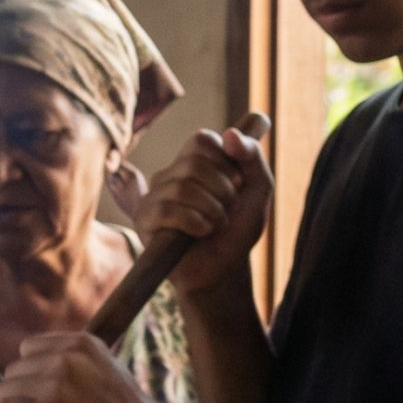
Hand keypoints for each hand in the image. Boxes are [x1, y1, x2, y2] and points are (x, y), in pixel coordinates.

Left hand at [0, 333, 178, 402]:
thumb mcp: (107, 370)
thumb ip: (76, 364)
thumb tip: (36, 370)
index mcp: (81, 344)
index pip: (29, 348)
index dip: (29, 372)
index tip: (34, 390)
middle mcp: (65, 358)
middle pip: (14, 371)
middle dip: (18, 392)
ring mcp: (53, 385)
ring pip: (5, 391)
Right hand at [136, 118, 270, 298]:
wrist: (223, 268)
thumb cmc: (238, 228)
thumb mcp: (258, 189)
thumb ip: (252, 157)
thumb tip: (230, 134)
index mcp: (194, 162)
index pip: (202, 140)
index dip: (225, 160)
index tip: (237, 183)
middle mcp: (170, 175)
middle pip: (193, 162)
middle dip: (221, 190)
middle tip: (226, 209)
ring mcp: (154, 197)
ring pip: (182, 187)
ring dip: (211, 210)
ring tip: (215, 225)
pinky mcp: (144, 220)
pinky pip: (168, 211)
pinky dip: (195, 223)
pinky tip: (201, 233)